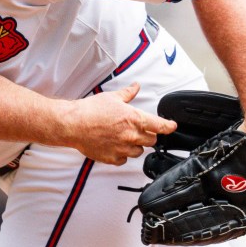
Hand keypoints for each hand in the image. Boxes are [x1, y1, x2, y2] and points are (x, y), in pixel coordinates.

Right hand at [55, 82, 176, 164]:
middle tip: (140, 130)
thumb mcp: (112, 97)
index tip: (172, 126)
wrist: (73, 124)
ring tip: (125, 138)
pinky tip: (115, 146)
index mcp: (134, 119)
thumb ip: (128, 94)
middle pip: (152, 140)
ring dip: (136, 145)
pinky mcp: (113, 158)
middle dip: (149, 135)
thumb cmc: (90, 110)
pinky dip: (123, 154)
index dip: (169, 126)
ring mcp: (123, 148)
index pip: (160, 126)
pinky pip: (125, 159)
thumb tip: (136, 86)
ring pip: (139, 151)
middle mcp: (131, 135)